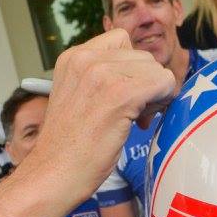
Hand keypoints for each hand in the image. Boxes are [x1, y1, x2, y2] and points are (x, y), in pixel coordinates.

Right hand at [25, 28, 175, 197]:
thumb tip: (144, 76)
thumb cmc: (69, 147)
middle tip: (134, 114)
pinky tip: (142, 122)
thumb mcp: (78, 96)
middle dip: (145, 84)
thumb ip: (102, 79)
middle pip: (143, 56)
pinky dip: (161, 102)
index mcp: (73, 56)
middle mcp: (86, 58)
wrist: (53, 175)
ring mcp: (102, 74)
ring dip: (154, 95)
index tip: (125, 96)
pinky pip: (163, 83)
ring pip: (156, 69)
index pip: (122, 42)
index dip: (132, 69)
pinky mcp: (119, 93)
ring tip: (136, 119)